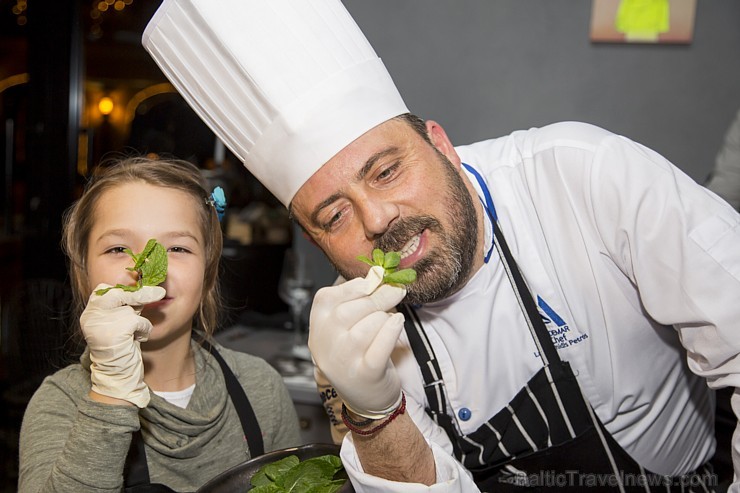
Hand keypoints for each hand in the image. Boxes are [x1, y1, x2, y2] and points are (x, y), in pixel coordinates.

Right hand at [81, 284, 165, 407]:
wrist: (118, 376)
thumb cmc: (121, 349)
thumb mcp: (120, 323)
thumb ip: (125, 306)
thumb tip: (144, 286)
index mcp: (90, 313)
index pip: (104, 289)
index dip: (124, 288)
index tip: (138, 287)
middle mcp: (92, 316)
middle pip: (119, 293)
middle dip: (141, 293)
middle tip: (160, 292)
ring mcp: (102, 323)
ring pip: (132, 308)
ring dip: (140, 320)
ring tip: (135, 333)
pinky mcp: (115, 331)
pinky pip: (139, 321)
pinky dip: (144, 329)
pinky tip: (137, 339)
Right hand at [308, 266, 405, 418]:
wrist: (366, 397)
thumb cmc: (357, 352)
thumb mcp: (347, 326)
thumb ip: (356, 300)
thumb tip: (376, 273)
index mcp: (316, 328)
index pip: (329, 298)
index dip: (355, 286)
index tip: (375, 280)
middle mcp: (324, 345)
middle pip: (350, 310)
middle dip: (378, 297)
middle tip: (396, 291)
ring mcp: (343, 361)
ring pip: (368, 325)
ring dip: (385, 317)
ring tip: (391, 319)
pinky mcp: (365, 374)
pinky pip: (381, 344)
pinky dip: (392, 329)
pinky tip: (398, 323)